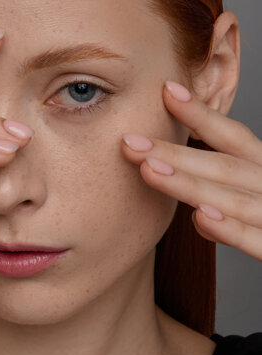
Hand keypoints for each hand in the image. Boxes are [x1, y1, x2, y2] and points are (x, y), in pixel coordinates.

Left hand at [121, 80, 261, 261]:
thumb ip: (226, 202)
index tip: (166, 91)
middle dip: (175, 154)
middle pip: (224, 167)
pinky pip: (255, 240)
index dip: (201, 115)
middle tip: (130, 143)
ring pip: (233, 200)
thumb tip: (198, 212)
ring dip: (191, 185)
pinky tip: (199, 217)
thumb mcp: (253, 203)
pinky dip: (229, 230)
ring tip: (151, 170)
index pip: (233, 138)